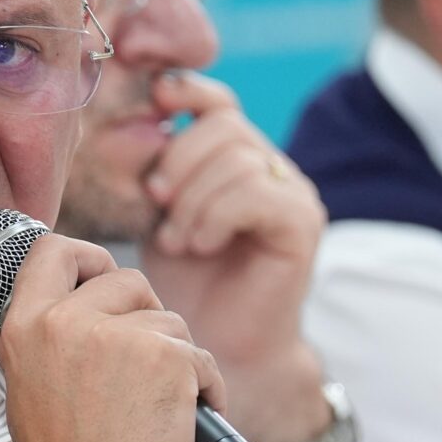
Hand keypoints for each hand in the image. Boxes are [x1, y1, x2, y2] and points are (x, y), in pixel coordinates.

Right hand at [0, 230, 225, 441]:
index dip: (86, 256)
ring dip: (177, 360)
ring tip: (156, 411)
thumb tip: (61, 306)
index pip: (53, 249)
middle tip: (142, 373)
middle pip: (127, 281)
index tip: (101, 276)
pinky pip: (202, 357)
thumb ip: (41, 340)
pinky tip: (184, 422)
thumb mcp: (27, 387)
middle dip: (146, 319)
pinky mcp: (167, 357)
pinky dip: (206, 389)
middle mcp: (67, 321)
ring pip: (170, 321)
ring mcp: (119, 336)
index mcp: (26, 325)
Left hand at [135, 71, 331, 441]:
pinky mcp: (302, 224)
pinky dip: (216, 217)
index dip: (187, 92)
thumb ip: (159, 170)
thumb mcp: (160, 216)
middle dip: (178, 161)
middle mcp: (273, 170)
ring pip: (236, 159)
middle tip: (156, 203)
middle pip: (224, 125)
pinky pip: (254, 193)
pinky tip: (201, 246)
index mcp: (238, 160)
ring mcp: (293, 194)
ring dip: (193, 200)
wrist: (218, 348)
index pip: (218, 103)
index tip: (154, 101)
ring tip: (178, 241)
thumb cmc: (184, 287)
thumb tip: (140, 119)